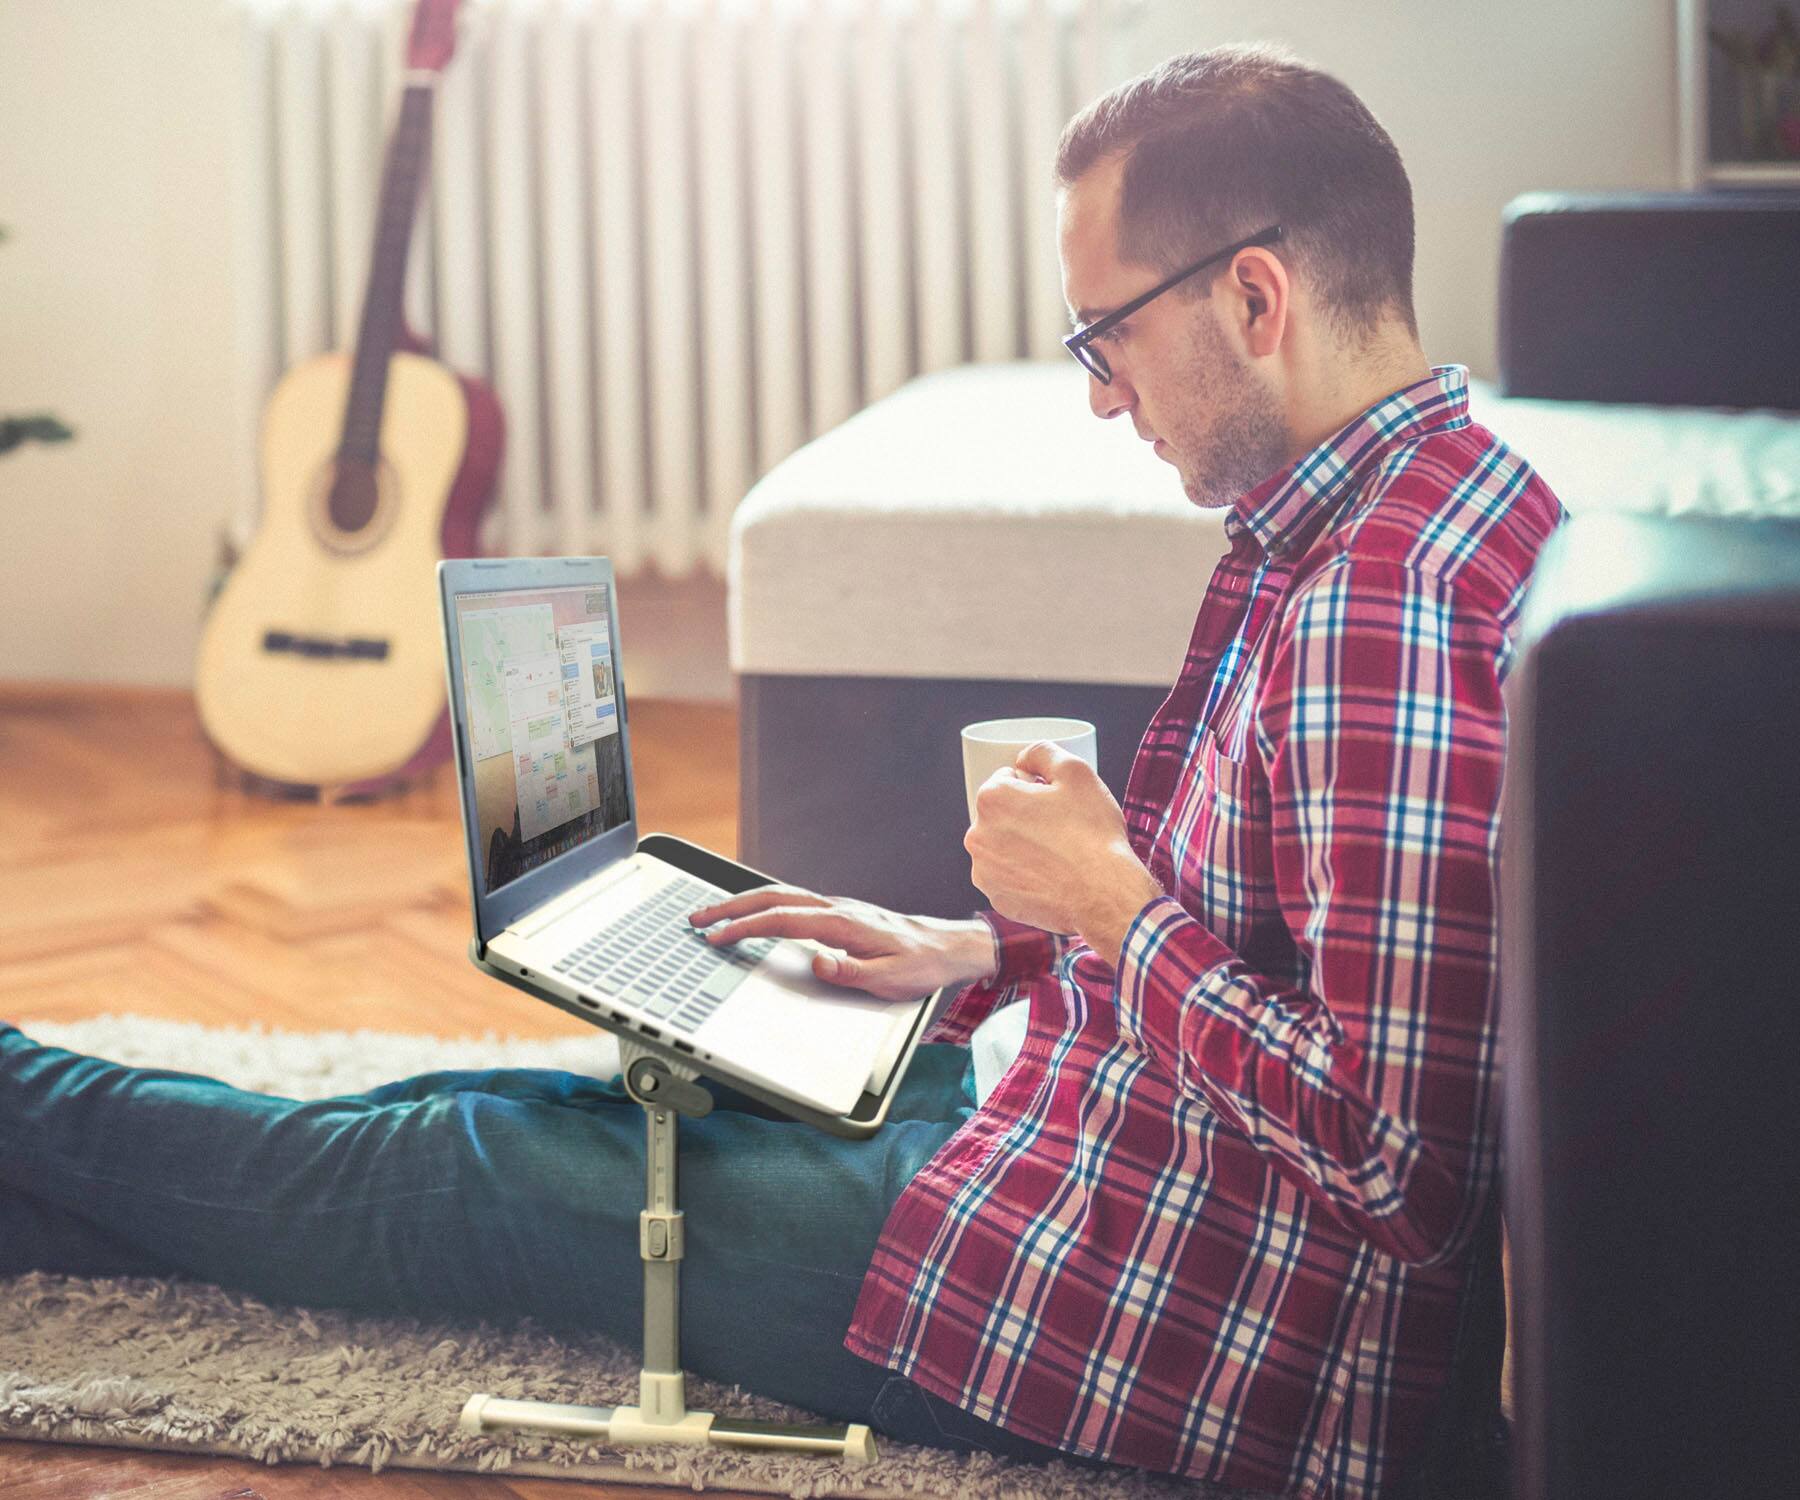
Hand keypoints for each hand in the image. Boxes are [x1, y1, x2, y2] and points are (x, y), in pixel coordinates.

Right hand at [688, 885, 997, 1002]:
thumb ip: (852, 973)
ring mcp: (836, 907)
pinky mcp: (838, 912)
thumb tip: (817, 962)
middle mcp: (835, 907)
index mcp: (842, 922)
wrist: (946, 947)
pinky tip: (754, 913)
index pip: (781, 919)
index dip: (745, 927)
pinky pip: (791, 901)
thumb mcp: (890, 979)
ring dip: (743, 903)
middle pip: (772, 898)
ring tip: (713, 914)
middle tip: (697, 919)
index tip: (717, 936)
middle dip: (730, 907)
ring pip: (780, 895)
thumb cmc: (920, 964)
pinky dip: (764, 904)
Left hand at [964, 741, 1162, 963]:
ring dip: (1022, 845)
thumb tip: (1023, 759)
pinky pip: (1008, 877)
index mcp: (992, 798)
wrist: (1105, 893)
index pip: (1007, 780)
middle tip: (1060, 829)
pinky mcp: (996, 898)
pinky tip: (1050, 877)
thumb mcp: (1077, 772)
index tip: (1056, 804)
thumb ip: (1042, 752)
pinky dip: (1025, 875)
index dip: (1035, 788)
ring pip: (1003, 846)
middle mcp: (977, 834)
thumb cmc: (1093, 833)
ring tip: (1057, 854)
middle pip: (1002, 814)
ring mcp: (983, 870)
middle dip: (1025, 816)